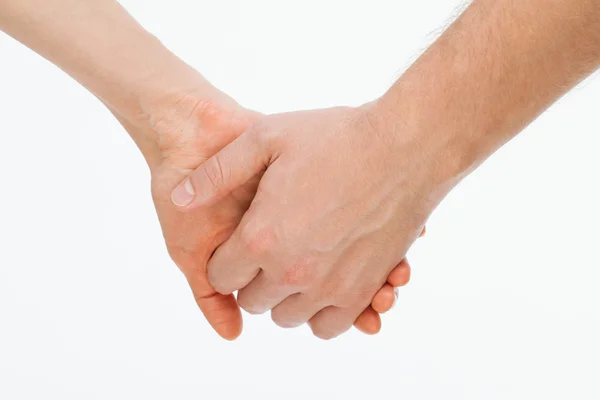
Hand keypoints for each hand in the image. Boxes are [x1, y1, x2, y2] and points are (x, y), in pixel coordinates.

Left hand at [172, 106, 438, 338]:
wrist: (406, 147)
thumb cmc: (337, 138)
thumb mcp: (266, 137)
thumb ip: (217, 173)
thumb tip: (179, 198)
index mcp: (262, 237)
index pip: (221, 275)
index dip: (226, 258)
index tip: (240, 241)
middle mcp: (292, 272)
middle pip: (252, 300)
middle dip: (253, 278)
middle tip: (269, 249)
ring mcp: (330, 286)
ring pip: (288, 318)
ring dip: (285, 297)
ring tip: (296, 265)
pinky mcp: (363, 290)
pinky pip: (330, 326)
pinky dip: (320, 314)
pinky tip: (324, 286)